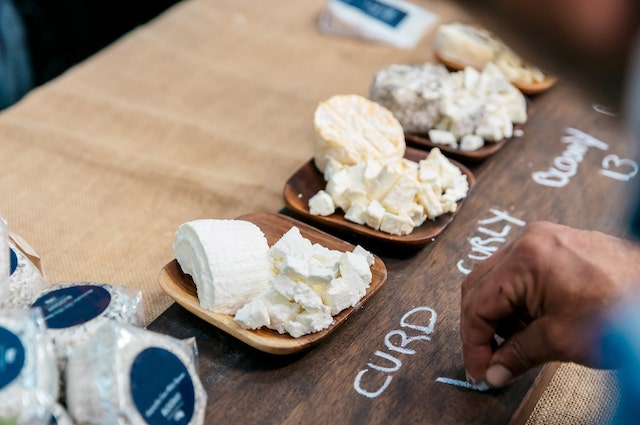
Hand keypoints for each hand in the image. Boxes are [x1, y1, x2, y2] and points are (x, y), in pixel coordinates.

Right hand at [460, 221, 639, 387]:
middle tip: (489, 359)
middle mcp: (529, 240)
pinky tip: (533, 322)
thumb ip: (517, 355)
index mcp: (525, 258)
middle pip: (481, 285)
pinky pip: (520, 271)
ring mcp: (543, 239)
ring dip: (500, 313)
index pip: (478, 303)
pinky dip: (518, 300)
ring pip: (498, 278)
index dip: (474, 341)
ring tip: (519, 342)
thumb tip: (493, 372)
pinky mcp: (557, 245)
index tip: (479, 369)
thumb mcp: (561, 340)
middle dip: (482, 326)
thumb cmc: (623, 311)